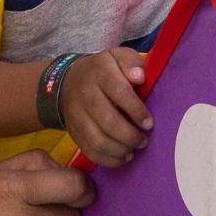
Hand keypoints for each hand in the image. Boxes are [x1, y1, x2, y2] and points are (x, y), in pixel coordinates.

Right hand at [61, 47, 152, 166]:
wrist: (66, 83)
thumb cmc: (102, 70)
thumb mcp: (117, 56)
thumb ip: (131, 62)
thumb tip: (140, 77)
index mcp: (100, 74)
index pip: (119, 93)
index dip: (136, 110)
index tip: (149, 123)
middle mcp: (86, 95)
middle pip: (108, 121)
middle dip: (130, 135)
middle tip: (144, 140)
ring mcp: (77, 116)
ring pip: (98, 140)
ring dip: (121, 149)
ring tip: (135, 148)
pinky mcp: (74, 133)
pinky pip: (90, 151)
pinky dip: (109, 159)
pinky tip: (123, 157)